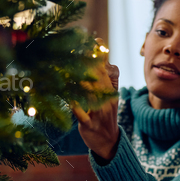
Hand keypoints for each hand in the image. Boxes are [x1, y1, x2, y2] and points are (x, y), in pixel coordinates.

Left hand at [72, 38, 119, 160]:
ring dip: (80, 81)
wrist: (109, 141)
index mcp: (111, 91)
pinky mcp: (90, 126)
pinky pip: (82, 115)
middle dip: (88, 63)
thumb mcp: (108, 95)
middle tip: (76, 48)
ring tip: (68, 68)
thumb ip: (104, 77)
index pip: (107, 69)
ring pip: (91, 94)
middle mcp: (107, 100)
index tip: (95, 39)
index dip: (101, 55)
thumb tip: (100, 53)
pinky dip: (76, 107)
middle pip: (98, 78)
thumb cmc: (104, 115)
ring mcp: (99, 113)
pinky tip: (68, 99)